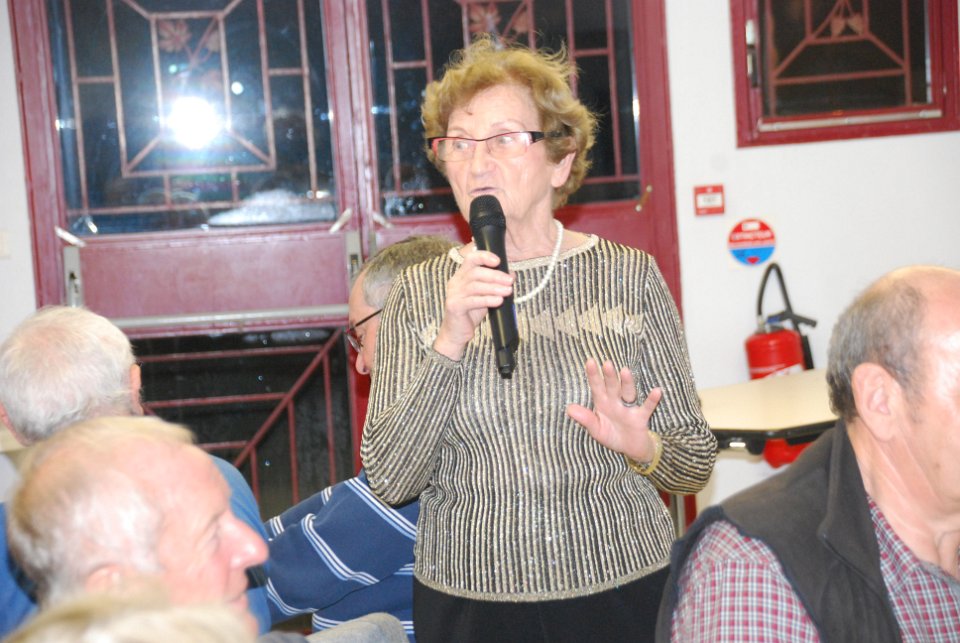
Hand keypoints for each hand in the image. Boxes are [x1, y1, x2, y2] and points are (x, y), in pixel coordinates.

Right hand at [433, 245, 513, 360]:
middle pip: (475, 272)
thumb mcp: (484, 295)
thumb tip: (511, 275)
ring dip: (494, 288)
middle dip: (495, 275)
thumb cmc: (470, 313)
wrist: (456, 333)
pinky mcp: (454, 306)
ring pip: (475, 286)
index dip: (484, 256)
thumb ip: (495, 284)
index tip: (498, 260)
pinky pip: (472, 301)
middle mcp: (455, 282)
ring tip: (508, 291)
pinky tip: (498, 301)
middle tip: (509, 281)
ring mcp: (453, 294)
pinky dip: (487, 299)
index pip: (471, 259)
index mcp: (461, 275)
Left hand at [567, 359, 662, 462]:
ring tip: (625, 371)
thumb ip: (585, 419)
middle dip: (609, 376)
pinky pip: (647, 407)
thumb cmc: (611, 435)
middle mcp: (615, 402)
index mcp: (603, 403)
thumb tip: (569, 408)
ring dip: (627, 383)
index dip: (593, 375)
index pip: (597, 387)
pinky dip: (652, 400)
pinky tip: (657, 391)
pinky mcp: (641, 417)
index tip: (590, 361)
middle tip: (607, 363)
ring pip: (628, 393)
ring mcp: (629, 408)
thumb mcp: (596, 429)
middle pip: (612, 387)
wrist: (630, 449)